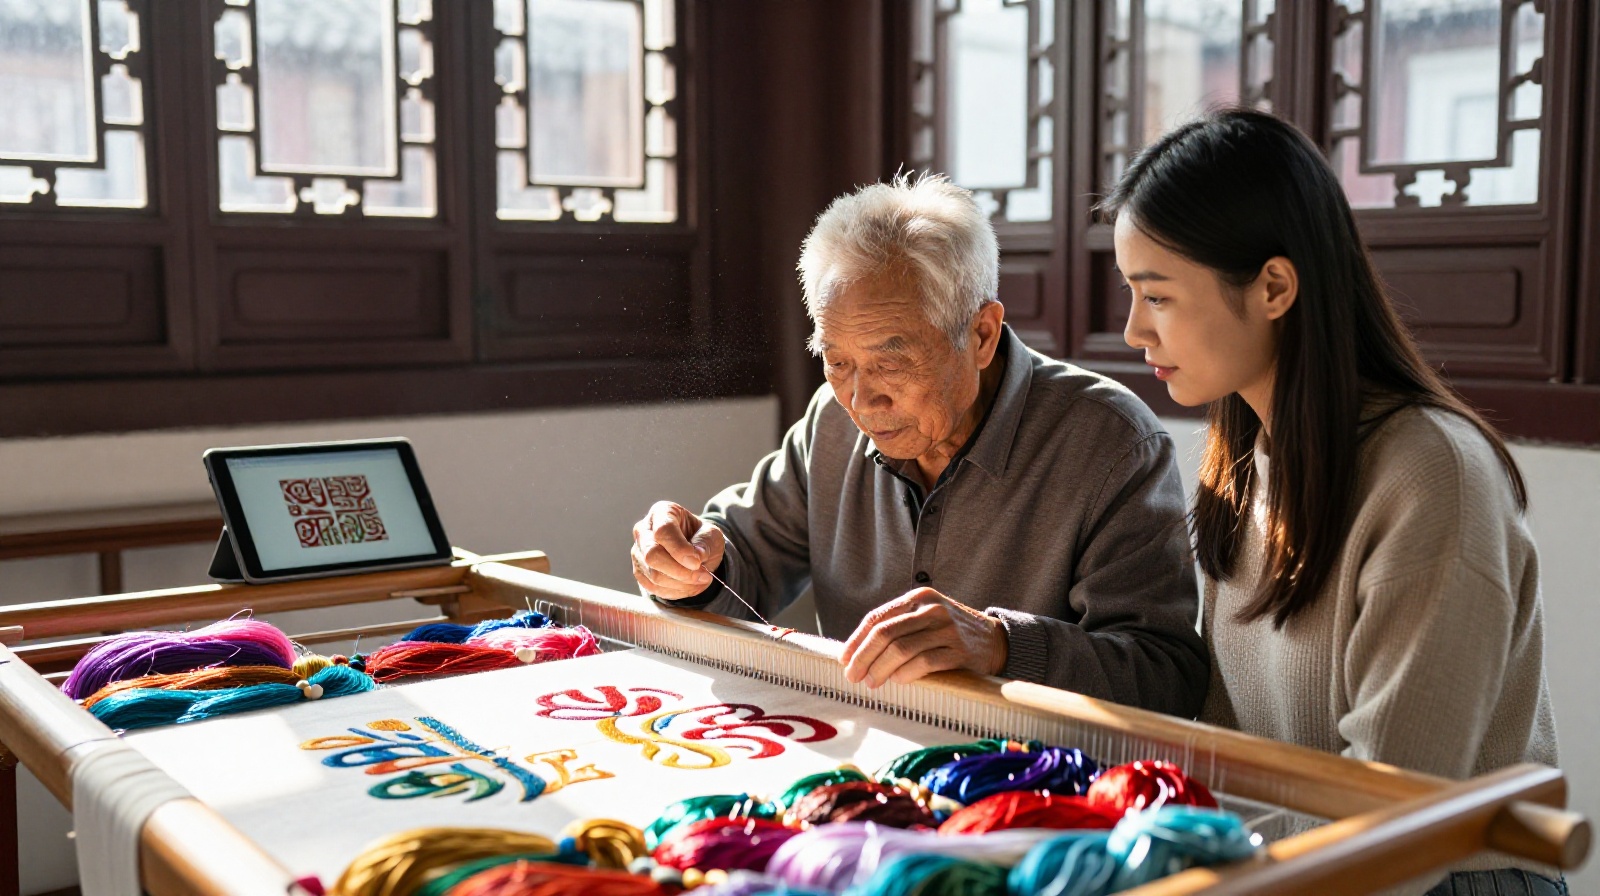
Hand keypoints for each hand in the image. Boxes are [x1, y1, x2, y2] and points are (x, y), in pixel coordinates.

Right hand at [630, 501, 725, 599]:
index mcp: (662, 512)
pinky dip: (674, 591)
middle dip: (680, 571)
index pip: (663, 530)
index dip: (680, 549)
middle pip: (653, 555)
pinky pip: (653, 587)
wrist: (694, 552)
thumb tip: (695, 558)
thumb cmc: (701, 538)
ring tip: (700, 579)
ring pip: (654, 575)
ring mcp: (638, 551)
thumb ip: (704, 544)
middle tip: (703, 575)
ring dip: (681, 583)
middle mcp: (644, 530)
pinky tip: (688, 585)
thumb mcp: (711, 535)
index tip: (697, 562)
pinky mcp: (639, 571)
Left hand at [840, 588, 1008, 687]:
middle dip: (863, 657)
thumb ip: (898, 626)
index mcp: (919, 598)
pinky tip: (897, 681)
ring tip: (872, 682)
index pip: (878, 617)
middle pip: (885, 634)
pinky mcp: (959, 651)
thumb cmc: (951, 632)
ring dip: (880, 669)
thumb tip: (857, 651)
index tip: (844, 659)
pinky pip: (923, 664)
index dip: (856, 640)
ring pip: (901, 650)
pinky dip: (905, 674)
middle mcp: (932, 609)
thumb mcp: (926, 617)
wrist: (996, 640)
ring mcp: (947, 629)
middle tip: (853, 676)